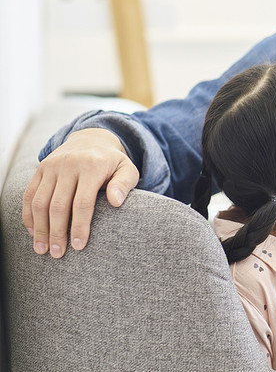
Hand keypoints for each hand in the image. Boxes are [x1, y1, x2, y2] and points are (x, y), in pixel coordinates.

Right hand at [22, 128, 138, 257]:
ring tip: (43, 249)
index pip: (82, 202)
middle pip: (58, 205)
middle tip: (58, 254)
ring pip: (40, 202)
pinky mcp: (40, 169)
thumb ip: (124, 184)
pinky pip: (29, 195)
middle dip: (57, 232)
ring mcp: (52, 166)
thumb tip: (116, 202)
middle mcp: (69, 164)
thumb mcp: (127, 169)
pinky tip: (34, 232)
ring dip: (40, 228)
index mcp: (92, 166)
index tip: (79, 246)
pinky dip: (29, 215)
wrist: (92, 139)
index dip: (80, 226)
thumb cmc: (112, 162)